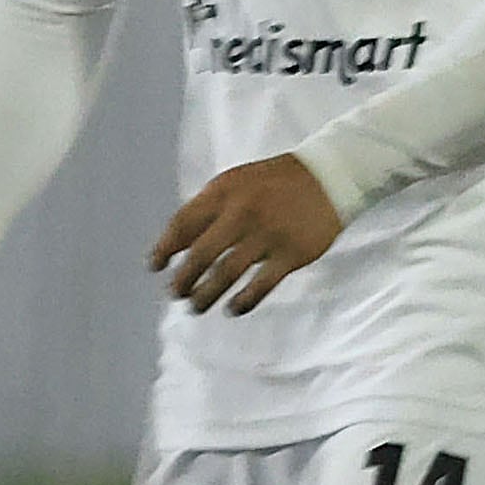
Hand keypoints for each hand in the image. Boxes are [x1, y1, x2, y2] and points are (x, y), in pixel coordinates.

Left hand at [152, 154, 345, 314]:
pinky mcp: (292, 253)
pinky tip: (233, 308)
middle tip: (177, 294)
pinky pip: (260, 286)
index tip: (155, 267)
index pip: (182, 224)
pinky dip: (242, 302)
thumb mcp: (236, 184)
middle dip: (183, 280)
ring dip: (205, 296)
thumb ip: (206, 210)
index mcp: (224, 192)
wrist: (329, 176)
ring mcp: (268, 234)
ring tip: (197, 306)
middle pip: (200, 255)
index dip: (164, 248)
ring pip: (225, 274)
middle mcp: (242, 212)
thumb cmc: (274, 184)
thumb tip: (175, 247)